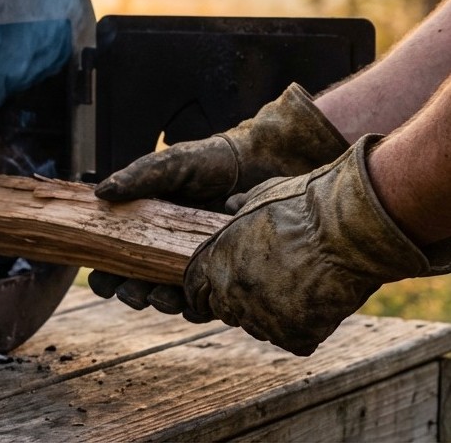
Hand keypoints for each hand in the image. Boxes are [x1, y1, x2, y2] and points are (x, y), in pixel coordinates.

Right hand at [90, 84, 346, 314]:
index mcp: (145, 225)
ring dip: (161, 304)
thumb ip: (137, 177)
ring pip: (169, 297)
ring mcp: (194, 263)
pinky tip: (194, 303)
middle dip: (130, 295)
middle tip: (132, 295)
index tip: (103, 282)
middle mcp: (165, 249)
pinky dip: (197, 308)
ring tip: (162, 298)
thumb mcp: (171, 164)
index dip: (105, 274)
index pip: (116, 256)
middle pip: (138, 283)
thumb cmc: (212, 161)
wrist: (262, 165)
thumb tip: (101, 193)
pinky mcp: (224, 272)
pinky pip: (207, 301)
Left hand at [184, 135, 430, 354]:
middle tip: (272, 287)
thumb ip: (241, 207)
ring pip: (259, 328)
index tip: (224, 286)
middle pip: (225, 310)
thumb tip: (231, 203)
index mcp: (216, 261)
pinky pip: (294, 341)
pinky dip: (307, 329)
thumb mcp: (261, 196)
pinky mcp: (292, 335)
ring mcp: (260, 318)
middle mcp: (231, 293)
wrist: (343, 230)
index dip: (208, 288)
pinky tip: (320, 307)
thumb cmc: (304, 207)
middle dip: (241, 302)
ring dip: (273, 317)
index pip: (193, 288)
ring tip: (300, 292)